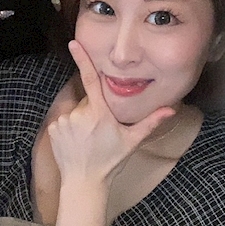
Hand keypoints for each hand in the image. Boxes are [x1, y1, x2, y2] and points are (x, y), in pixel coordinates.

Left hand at [47, 41, 173, 183]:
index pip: (91, 80)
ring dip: (80, 121)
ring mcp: (64, 121)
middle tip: (100, 132)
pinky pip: (63, 121)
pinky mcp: (53, 129)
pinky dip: (68, 128)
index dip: (82, 59)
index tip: (74, 43)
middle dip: (93, 111)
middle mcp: (80, 114)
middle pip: (87, 102)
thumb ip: (150, 122)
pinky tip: (75, 142)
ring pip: (75, 112)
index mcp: (100, 113)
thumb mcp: (132, 141)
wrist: (84, 182)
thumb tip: (171, 109)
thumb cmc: (111, 162)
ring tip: (87, 140)